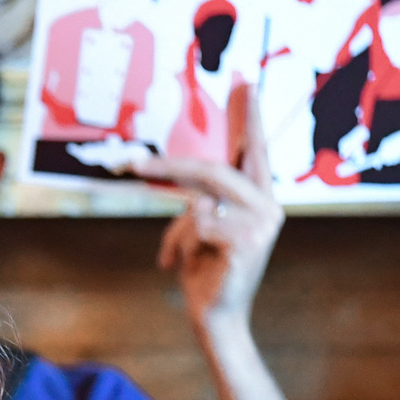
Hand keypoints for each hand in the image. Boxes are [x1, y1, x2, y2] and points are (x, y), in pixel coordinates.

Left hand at [135, 84, 284, 334]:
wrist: (214, 317)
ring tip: (180, 258)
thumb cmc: (203, 272)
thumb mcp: (196, 229)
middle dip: (166, 169)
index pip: (251, 151)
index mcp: (256, 198)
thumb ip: (199, 201)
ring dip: (178, 233)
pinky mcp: (250, 243)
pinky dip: (184, 246)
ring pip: (199, 203)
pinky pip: (199, 225)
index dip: (246, 118)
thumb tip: (193, 193)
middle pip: (212, 171)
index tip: (244, 82)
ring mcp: (263, 224)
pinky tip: (191, 267)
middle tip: (132, 164)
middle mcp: (267, 205)